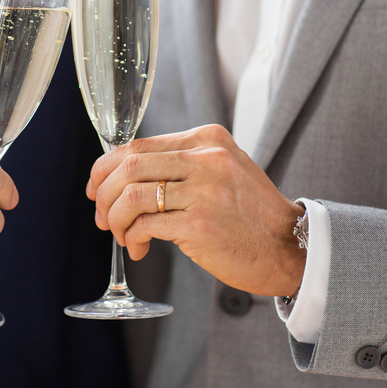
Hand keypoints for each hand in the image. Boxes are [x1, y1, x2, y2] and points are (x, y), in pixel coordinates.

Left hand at [86, 125, 304, 296]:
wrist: (290, 247)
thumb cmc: (249, 214)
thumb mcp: (222, 170)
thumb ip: (182, 163)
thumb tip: (124, 175)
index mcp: (207, 139)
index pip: (138, 145)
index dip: (106, 168)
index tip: (97, 188)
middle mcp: (206, 159)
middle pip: (128, 166)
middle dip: (104, 195)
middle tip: (103, 218)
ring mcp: (204, 191)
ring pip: (130, 196)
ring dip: (115, 220)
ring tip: (123, 236)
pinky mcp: (201, 224)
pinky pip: (145, 225)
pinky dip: (133, 238)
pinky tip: (140, 248)